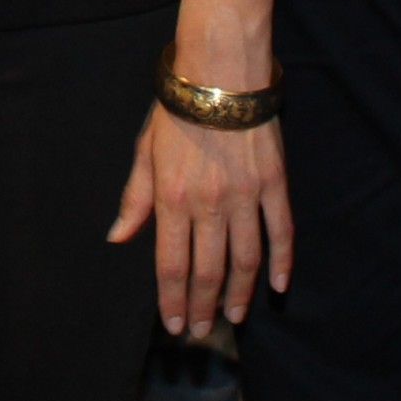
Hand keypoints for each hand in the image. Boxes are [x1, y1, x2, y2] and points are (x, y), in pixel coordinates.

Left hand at [110, 107, 291, 335]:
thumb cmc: (176, 109)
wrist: (220, 71)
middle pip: (208, 271)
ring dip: (240, 294)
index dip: (173, 299)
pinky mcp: (274, 183)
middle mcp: (209, 204)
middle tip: (203, 329)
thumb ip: (135, 198)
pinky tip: (278, 286)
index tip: (175, 323)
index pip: (171, 264)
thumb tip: (118, 237)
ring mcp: (245, 196)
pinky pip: (281, 232)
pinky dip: (281, 262)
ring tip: (235, 316)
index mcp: (172, 197)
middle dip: (204, 306)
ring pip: (245, 260)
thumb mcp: (145, 151)